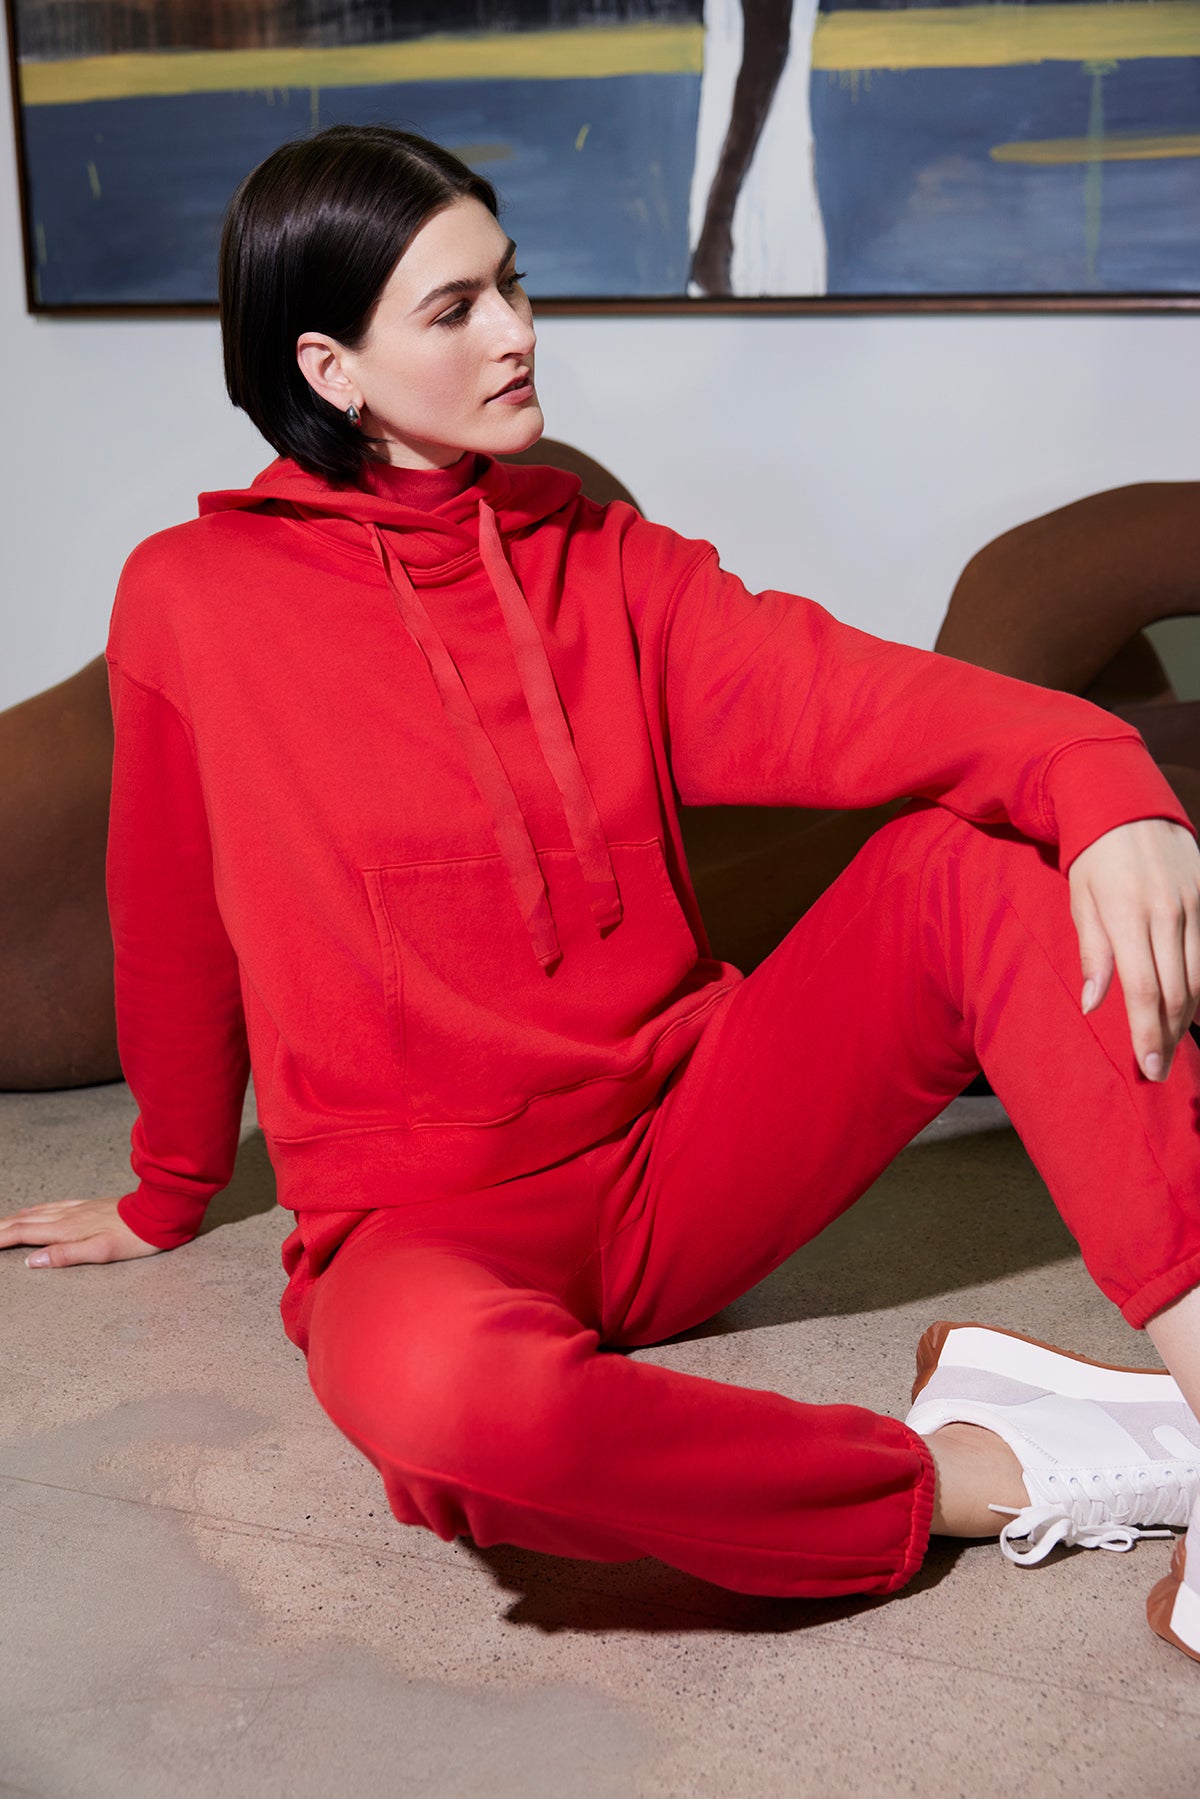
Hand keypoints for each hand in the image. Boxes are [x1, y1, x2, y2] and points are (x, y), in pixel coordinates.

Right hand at [0, 1197, 162, 1267]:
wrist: (158, 1213)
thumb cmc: (133, 1238)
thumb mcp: (101, 1253)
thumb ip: (65, 1256)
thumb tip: (31, 1261)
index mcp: (67, 1229)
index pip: (23, 1233)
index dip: (0, 1238)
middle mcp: (68, 1216)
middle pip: (24, 1221)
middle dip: (1, 1228)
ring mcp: (77, 1209)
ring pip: (36, 1213)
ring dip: (13, 1219)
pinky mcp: (87, 1206)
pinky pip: (52, 1206)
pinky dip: (34, 1210)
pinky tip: (32, 1210)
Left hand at [1069, 818, 1199, 1080]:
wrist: (1129, 804)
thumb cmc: (1094, 858)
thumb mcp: (1081, 901)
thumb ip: (1092, 954)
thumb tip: (1093, 1004)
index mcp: (1127, 916)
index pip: (1143, 990)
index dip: (1146, 1032)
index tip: (1147, 1066)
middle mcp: (1166, 914)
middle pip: (1175, 991)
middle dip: (1167, 1035)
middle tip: (1158, 1067)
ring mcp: (1192, 907)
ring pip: (1198, 978)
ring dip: (1186, 1017)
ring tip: (1170, 1042)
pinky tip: (1189, 1009)